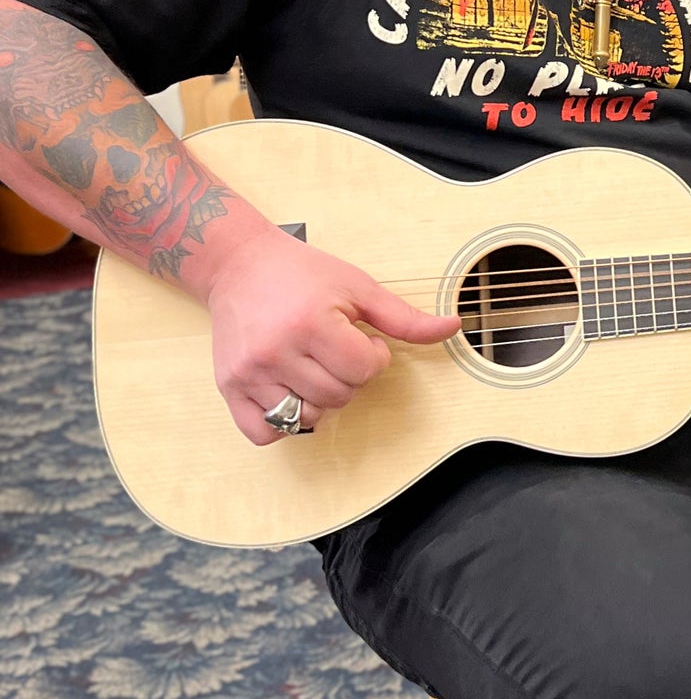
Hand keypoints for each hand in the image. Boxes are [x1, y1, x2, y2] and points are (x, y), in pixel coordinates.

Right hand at [204, 226, 460, 443]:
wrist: (240, 265)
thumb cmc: (302, 273)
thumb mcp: (359, 286)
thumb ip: (404, 318)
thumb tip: (454, 327)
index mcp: (311, 323)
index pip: (364, 370)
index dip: (372, 356)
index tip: (360, 338)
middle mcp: (277, 351)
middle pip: (338, 396)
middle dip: (348, 376)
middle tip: (335, 349)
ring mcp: (249, 373)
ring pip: (306, 418)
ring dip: (320, 400)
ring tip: (314, 368)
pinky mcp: (228, 387)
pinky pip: (264, 433)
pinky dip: (282, 422)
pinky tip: (290, 392)